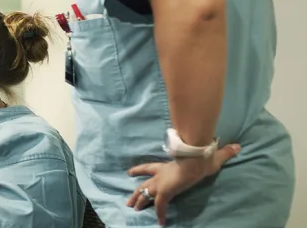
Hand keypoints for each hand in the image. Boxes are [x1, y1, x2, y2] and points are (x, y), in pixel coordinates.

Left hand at [126, 143, 240, 225]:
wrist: (196, 157)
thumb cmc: (202, 156)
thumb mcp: (213, 156)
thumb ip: (223, 152)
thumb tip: (237, 146)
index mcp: (166, 166)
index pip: (148, 167)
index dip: (139, 170)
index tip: (129, 173)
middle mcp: (160, 175)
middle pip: (143, 183)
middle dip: (136, 192)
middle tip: (129, 200)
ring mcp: (161, 183)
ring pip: (145, 194)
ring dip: (139, 202)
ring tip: (133, 209)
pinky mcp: (165, 191)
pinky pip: (160, 206)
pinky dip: (160, 214)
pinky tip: (161, 222)